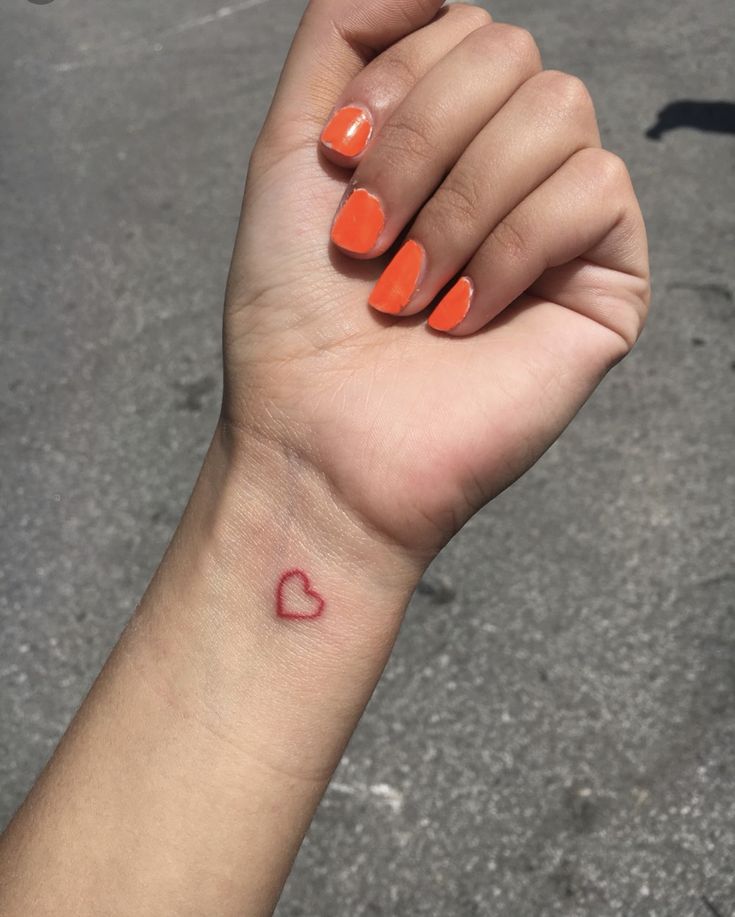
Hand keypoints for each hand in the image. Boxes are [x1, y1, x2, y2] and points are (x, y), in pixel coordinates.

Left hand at [223, 0, 649, 562]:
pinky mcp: (607, 279)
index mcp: (443, 136)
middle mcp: (508, 167)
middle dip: (420, 143)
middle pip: (513, 54)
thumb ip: (346, 33)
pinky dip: (508, 249)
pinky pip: (594, 189)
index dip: (395, 84)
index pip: (462, 26)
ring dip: (458, 204)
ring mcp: (562, 223)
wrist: (321, 438)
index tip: (338, 168)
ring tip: (407, 292)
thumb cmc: (296, 315)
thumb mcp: (293, 147)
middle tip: (368, 240)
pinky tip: (459, 318)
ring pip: (560, 110)